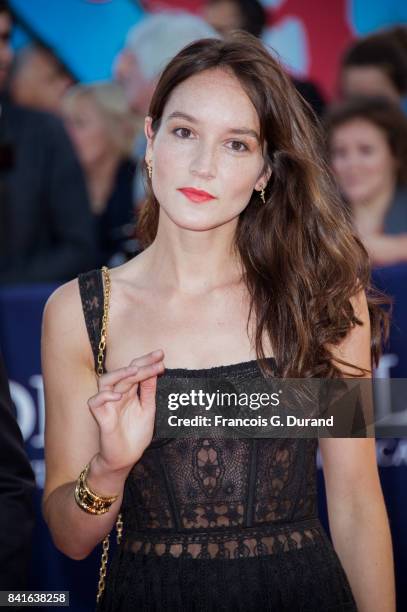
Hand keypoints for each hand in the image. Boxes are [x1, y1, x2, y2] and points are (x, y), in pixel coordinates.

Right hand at [88, 349, 163, 473]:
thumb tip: (156, 369)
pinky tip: (118, 396)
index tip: (161, 355)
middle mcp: (118, 394)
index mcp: (130, 391)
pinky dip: (105, 396)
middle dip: (141, 364)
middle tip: (156, 359)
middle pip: (125, 373)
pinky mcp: (100, 417)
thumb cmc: (136, 434)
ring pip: (106, 381)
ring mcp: (108, 404)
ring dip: (120, 374)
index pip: (136, 371)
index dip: (147, 362)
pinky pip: (95, 402)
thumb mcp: (148, 409)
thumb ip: (149, 391)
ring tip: (135, 371)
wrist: (126, 458)